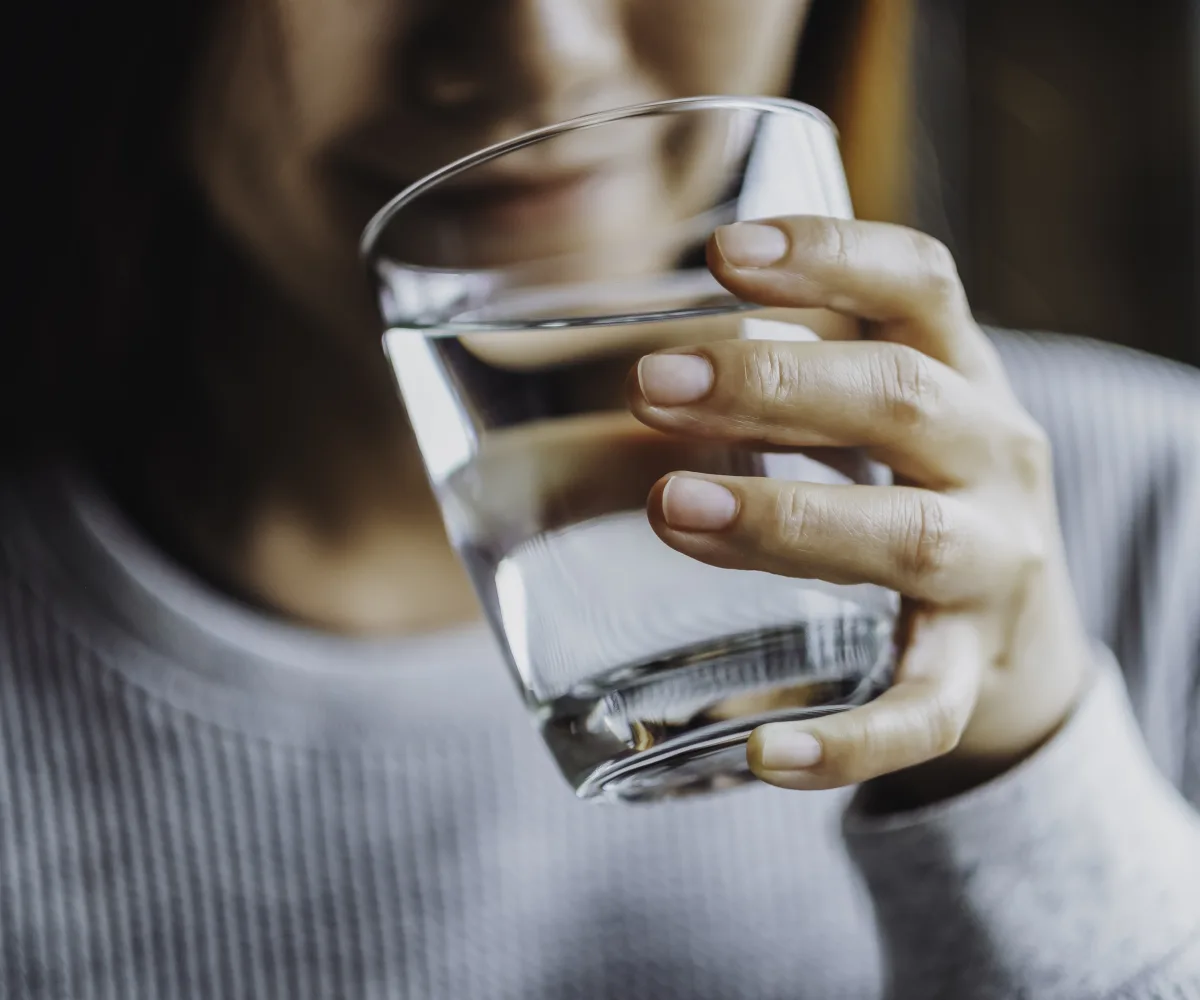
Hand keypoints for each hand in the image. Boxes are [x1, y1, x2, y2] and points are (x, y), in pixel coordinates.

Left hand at [628, 217, 1091, 804]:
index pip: (920, 285)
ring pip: (909, 539)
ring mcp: (995, 569)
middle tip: (652, 385)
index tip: (725, 252)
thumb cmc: (918, 491)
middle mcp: (994, 458)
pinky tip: (763, 753)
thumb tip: (656, 331)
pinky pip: (921, 712)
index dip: (830, 255)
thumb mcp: (885, 410)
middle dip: (775, 388)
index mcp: (962, 375)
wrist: (1020, 633)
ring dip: (787, 520)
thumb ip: (799, 366)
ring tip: (673, 509)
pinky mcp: (972, 676)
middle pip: (902, 400)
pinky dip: (848, 740)